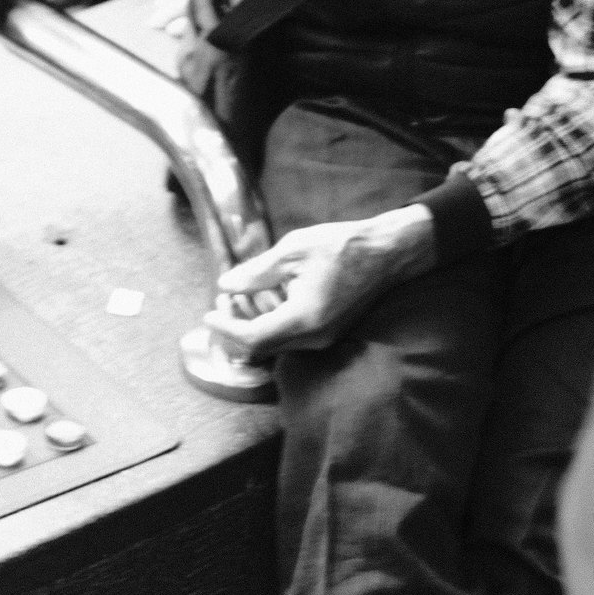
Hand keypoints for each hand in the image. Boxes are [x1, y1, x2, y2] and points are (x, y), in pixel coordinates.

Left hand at [203, 206, 438, 359]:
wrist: (385, 253)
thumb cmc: (339, 246)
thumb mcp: (290, 251)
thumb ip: (256, 273)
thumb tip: (226, 286)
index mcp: (303, 319)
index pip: (252, 339)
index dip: (225, 329)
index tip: (208, 314)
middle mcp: (314, 338)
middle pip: (260, 348)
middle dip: (234, 327)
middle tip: (222, 300)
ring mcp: (323, 339)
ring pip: (274, 344)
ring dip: (251, 324)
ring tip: (238, 295)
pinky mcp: (327, 333)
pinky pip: (289, 337)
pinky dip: (269, 322)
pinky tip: (264, 297)